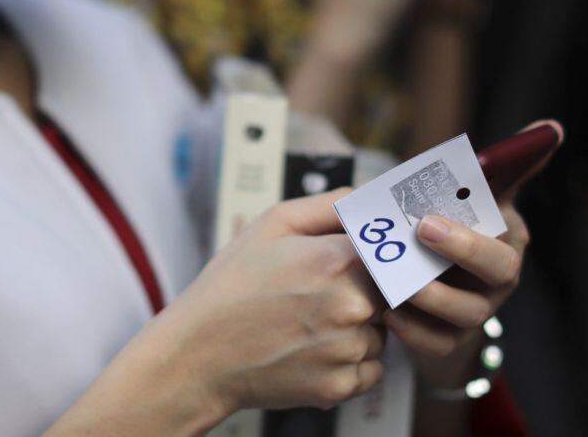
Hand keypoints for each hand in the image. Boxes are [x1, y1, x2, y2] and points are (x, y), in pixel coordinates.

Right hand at [153, 189, 388, 416]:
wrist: (198, 353)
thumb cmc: (231, 286)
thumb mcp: (272, 224)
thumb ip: (329, 206)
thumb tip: (367, 201)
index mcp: (338, 260)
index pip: (388, 252)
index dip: (370, 257)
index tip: (353, 263)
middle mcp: (352, 305)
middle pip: (388, 293)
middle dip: (362, 292)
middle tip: (316, 295)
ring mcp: (349, 349)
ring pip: (380, 333)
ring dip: (357, 329)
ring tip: (308, 325)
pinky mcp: (341, 386)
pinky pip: (371, 369)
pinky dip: (350, 363)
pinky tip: (312, 351)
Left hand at [385, 120, 561, 386]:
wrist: (443, 280)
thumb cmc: (458, 223)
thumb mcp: (480, 193)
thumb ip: (507, 164)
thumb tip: (551, 126)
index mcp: (508, 237)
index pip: (507, 234)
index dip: (472, 230)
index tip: (430, 218)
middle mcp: (500, 277)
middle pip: (498, 272)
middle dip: (460, 250)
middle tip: (420, 230)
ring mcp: (479, 311)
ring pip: (467, 312)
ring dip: (430, 295)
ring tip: (392, 277)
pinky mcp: (452, 338)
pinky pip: (437, 342)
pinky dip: (414, 330)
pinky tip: (388, 311)